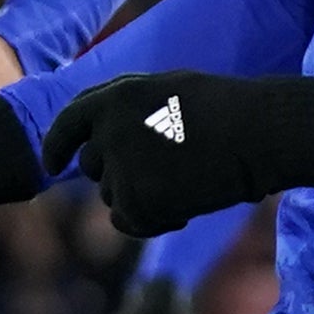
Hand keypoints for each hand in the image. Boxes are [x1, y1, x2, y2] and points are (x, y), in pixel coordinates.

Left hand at [47, 70, 313, 237]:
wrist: (260, 135)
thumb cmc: (228, 110)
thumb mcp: (168, 91)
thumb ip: (128, 110)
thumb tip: (100, 139)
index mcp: (115, 96)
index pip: (70, 122)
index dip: (57, 146)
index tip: (53, 165)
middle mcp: (109, 130)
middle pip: (93, 167)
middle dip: (118, 175)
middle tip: (165, 174)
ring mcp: (121, 166)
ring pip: (113, 197)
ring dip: (142, 198)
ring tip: (188, 182)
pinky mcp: (138, 201)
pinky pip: (129, 222)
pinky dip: (153, 221)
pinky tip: (186, 206)